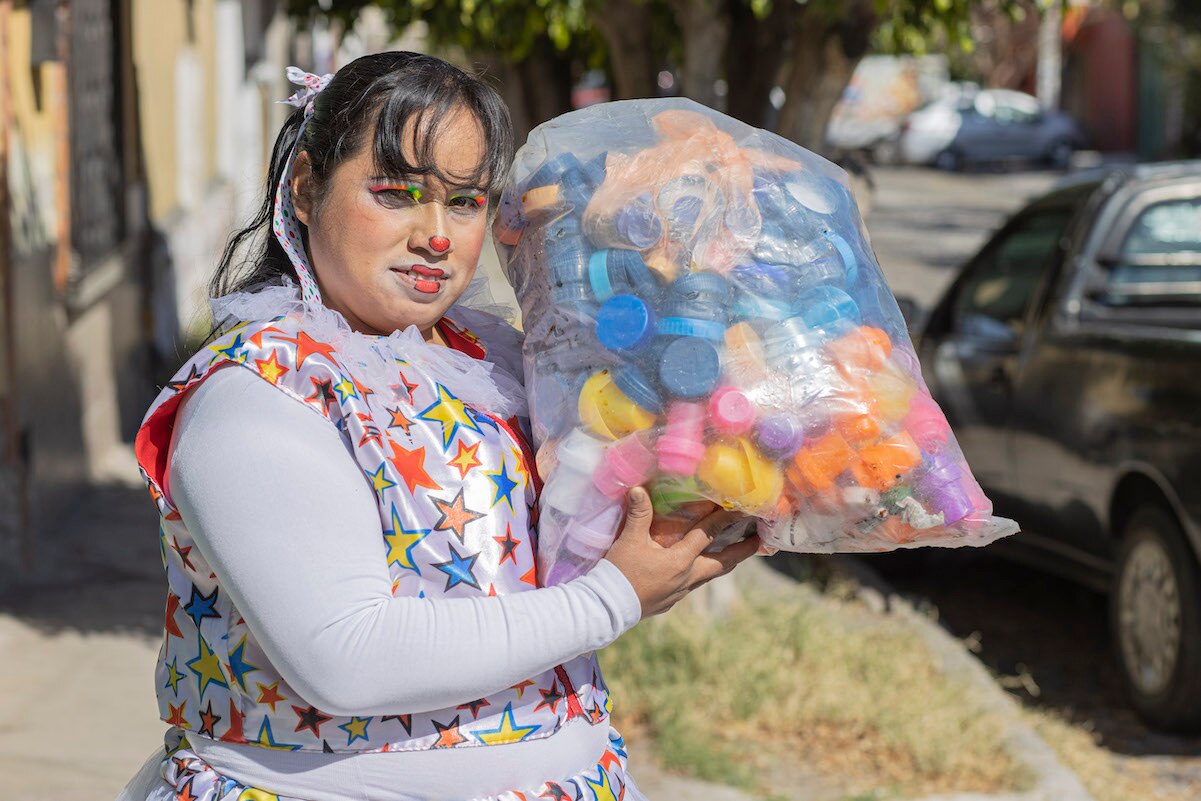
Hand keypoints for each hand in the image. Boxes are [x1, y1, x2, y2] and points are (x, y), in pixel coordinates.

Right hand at [604, 487, 760, 617]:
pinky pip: (692, 585)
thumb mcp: (629, 541)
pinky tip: (696, 570)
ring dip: (724, 563)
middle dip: (743, 551)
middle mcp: (687, 577)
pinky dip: (701, 573)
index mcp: (680, 560)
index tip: (743, 511)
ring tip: (735, 555)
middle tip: (759, 541)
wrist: (606, 607)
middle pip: (723, 563)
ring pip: (710, 575)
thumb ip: (639, 514)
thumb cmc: (620, 572)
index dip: (726, 520)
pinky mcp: (670, 601)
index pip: (708, 535)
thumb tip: (638, 489)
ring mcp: (680, 592)